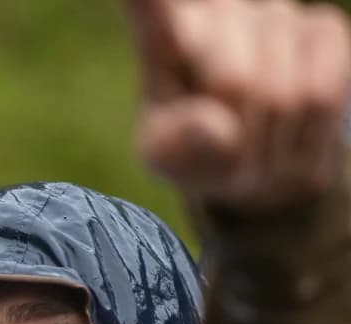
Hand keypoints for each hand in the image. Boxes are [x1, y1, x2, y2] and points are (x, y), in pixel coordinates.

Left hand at [128, 0, 350, 211]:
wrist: (255, 161)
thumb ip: (178, 145)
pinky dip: (308, 130)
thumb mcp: (168, 158)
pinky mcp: (320, 27)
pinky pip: (322, 92)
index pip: (149, 1)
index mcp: (164, 36)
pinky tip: (291, 123)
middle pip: (237, 82)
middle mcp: (217, 10)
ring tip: (255, 138)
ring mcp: (271, 13)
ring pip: (283, 94)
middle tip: (229, 150)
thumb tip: (219, 127)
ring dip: (270, 137)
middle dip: (239, 133)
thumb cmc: (196, 152)